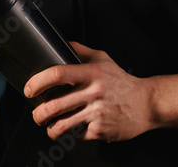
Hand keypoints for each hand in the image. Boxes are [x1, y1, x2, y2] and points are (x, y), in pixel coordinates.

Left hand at [25, 42, 155, 142]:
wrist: (147, 103)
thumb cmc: (122, 82)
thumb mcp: (103, 60)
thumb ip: (81, 51)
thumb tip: (62, 43)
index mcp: (91, 74)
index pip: (58, 74)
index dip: (38, 81)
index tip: (29, 89)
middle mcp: (93, 93)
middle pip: (54, 105)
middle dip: (38, 113)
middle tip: (36, 114)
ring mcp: (96, 113)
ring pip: (62, 125)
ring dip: (50, 128)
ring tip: (50, 126)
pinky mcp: (101, 130)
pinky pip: (78, 135)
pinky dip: (73, 134)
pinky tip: (76, 128)